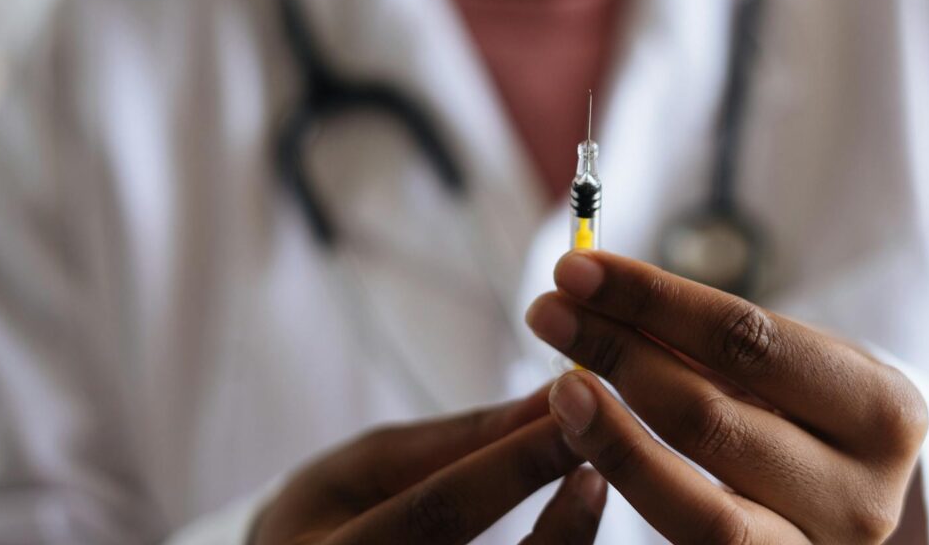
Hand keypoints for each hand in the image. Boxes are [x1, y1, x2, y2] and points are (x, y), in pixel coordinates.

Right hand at [251, 386, 607, 544]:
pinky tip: (570, 538)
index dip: (513, 465)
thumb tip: (551, 397)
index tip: (572, 416)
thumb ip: (462, 439)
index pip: (438, 512)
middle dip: (561, 525)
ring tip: (590, 496)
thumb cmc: (327, 517)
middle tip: (601, 465)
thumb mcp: (371, 464)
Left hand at [526, 251, 927, 543]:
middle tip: (549, 313)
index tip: (579, 269)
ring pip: (700, 508)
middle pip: (712, 418)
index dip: (652, 300)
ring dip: (611, 436)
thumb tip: (602, 294)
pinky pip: (689, 544)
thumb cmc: (814, 414)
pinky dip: (630, 488)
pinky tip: (585, 441)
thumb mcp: (794, 367)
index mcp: (885, 412)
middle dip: (617, 355)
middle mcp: (864, 496)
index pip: (748, 340)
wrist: (854, 504)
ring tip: (559, 383)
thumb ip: (717, 342)